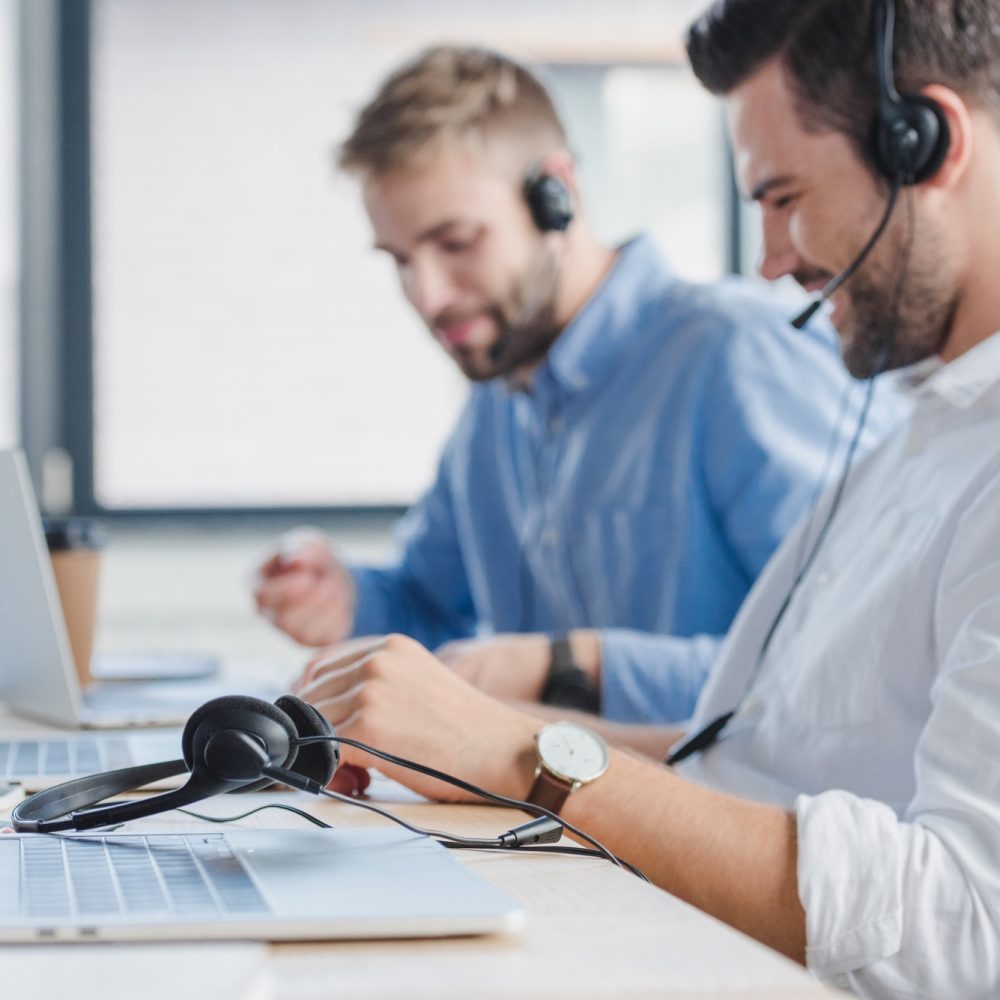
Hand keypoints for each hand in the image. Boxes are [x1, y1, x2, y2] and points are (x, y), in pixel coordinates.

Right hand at [252, 528, 355, 646]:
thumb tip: (297, 560)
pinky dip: (339, 619)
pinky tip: (341, 601)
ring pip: (304, 633)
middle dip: (312, 601)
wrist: (332, 574)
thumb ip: (301, 549)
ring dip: (328, 609)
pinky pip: (324, 639)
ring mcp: (287, 630)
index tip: (308, 578)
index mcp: (257, 583)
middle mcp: (268, 611)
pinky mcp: (310, 641)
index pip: (262, 595)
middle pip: (283, 620)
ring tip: (337, 587)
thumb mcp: (309, 543)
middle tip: (330, 582)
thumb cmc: (312, 557)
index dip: (285, 589)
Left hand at [294, 634, 537, 802]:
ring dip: (325, 755)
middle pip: (311, 699)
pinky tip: (361, 782)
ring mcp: (370, 691)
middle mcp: (377, 660)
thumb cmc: (468, 731)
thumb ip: (377, 688)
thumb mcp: (419, 687)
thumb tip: (323, 716)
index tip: (328, 732)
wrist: (506, 752)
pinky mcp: (367, 727)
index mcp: (390, 647)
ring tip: (361, 775)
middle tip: (349, 763)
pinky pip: (322, 752)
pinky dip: (332, 773)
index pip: (320, 670)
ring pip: (313, 727)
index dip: (319, 707)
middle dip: (319, 734)